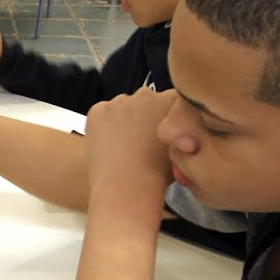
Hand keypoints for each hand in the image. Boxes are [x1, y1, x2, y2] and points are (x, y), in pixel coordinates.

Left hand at [83, 89, 176, 210]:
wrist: (128, 185)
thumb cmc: (159, 174)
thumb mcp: (181, 147)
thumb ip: (178, 130)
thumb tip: (174, 129)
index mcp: (172, 101)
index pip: (169, 101)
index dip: (162, 117)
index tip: (158, 132)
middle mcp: (147, 94)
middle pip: (144, 101)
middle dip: (142, 116)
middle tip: (139, 140)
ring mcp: (120, 100)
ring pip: (121, 107)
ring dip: (123, 120)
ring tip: (122, 146)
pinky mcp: (98, 109)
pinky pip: (101, 114)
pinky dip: (103, 126)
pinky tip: (108, 145)